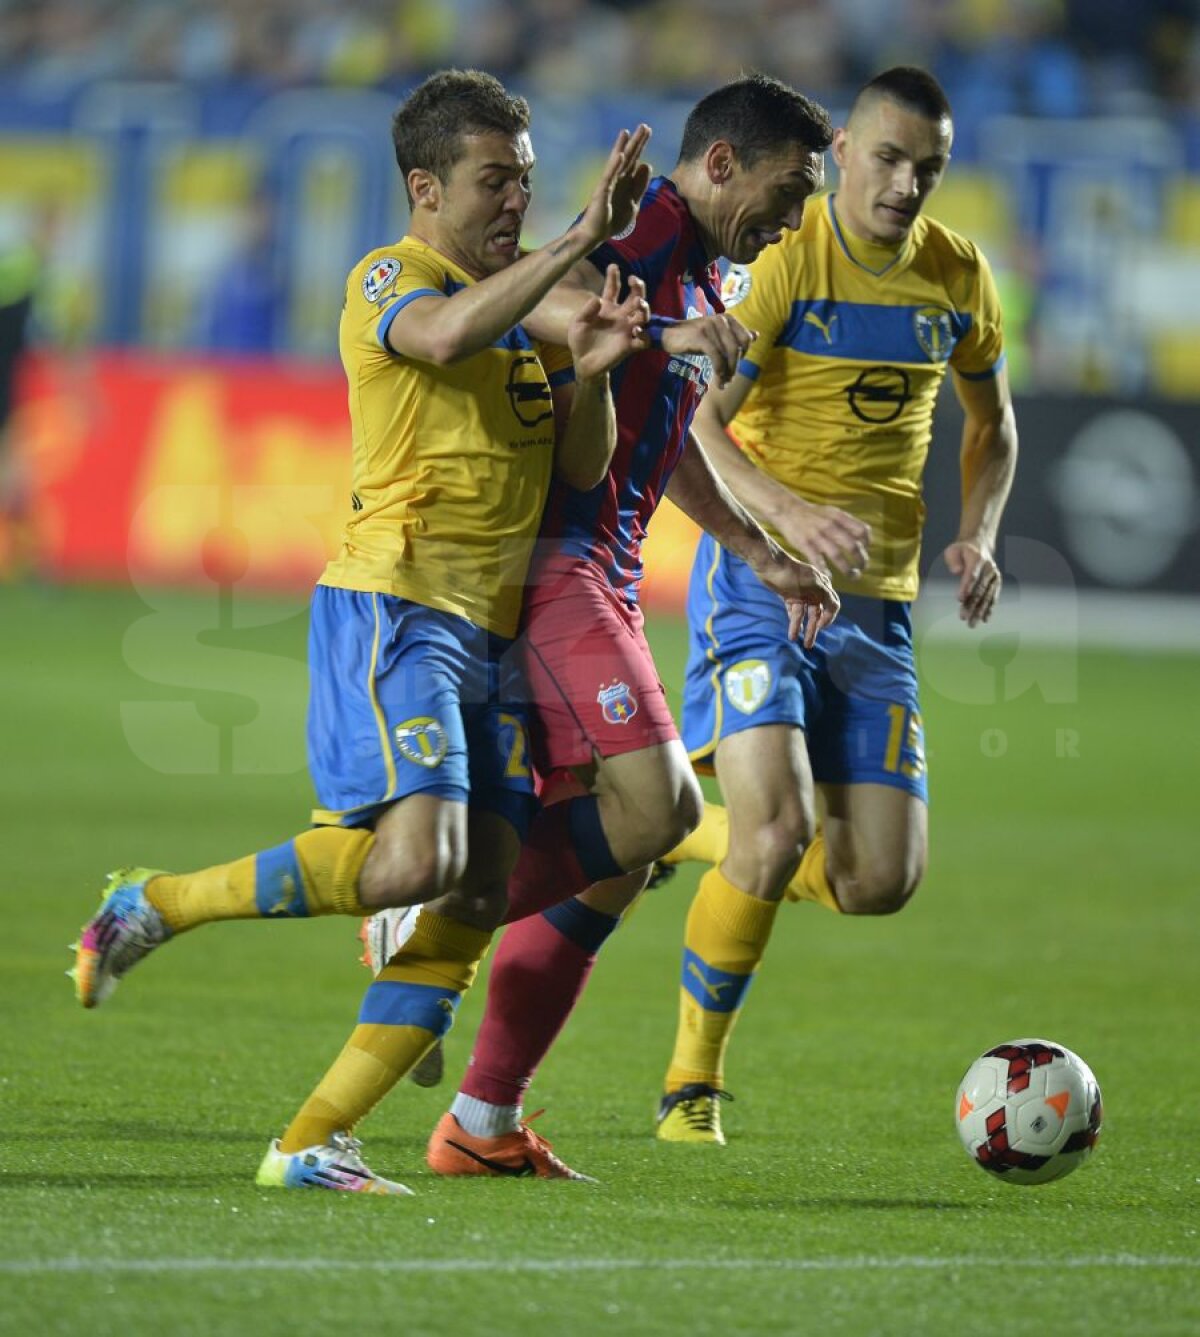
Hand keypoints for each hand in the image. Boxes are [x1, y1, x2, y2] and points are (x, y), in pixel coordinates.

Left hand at [567, 266, 648, 380]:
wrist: (583, 362)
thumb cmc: (580, 339)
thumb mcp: (578, 322)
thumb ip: (587, 310)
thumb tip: (597, 299)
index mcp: (607, 307)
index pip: (614, 288)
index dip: (614, 276)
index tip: (613, 266)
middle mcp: (620, 316)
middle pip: (634, 297)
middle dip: (637, 287)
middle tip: (634, 280)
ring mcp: (627, 330)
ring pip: (643, 316)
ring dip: (644, 307)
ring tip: (638, 302)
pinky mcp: (629, 346)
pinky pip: (643, 340)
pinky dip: (643, 335)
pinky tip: (636, 329)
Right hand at [578, 125, 651, 248]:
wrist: (595, 234)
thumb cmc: (612, 220)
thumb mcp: (633, 204)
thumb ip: (640, 186)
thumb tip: (646, 165)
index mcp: (624, 182)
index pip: (634, 160)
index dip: (641, 145)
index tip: (648, 130)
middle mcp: (616, 179)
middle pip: (628, 157)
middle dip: (636, 142)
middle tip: (644, 125)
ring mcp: (608, 184)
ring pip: (617, 163)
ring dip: (623, 148)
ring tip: (628, 132)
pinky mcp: (602, 192)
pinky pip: (609, 177)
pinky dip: (615, 166)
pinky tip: (620, 155)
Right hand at [660, 314, 755, 387]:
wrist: (669, 335)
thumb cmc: (694, 337)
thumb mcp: (717, 335)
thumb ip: (736, 335)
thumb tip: (756, 335)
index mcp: (728, 318)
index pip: (746, 340)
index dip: (744, 356)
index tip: (734, 367)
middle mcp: (721, 320)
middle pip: (737, 349)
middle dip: (735, 368)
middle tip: (729, 380)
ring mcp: (710, 327)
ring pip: (727, 355)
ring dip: (727, 373)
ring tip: (722, 383)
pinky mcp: (701, 336)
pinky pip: (716, 357)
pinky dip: (719, 371)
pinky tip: (717, 380)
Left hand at [751, 548, 840, 648]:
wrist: (769, 564)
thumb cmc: (792, 572)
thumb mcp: (814, 583)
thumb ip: (826, 595)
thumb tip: (835, 608)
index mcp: (823, 586)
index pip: (832, 606)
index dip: (829, 618)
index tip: (821, 627)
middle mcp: (814, 591)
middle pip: (817, 614)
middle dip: (813, 629)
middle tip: (808, 645)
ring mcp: (801, 594)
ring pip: (804, 615)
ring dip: (800, 628)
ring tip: (796, 641)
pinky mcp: (789, 596)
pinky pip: (793, 612)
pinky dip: (793, 622)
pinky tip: (792, 633)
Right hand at [772, 498, 870, 579]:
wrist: (788, 510)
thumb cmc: (812, 514)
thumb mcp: (831, 512)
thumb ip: (845, 522)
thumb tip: (862, 535)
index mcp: (839, 517)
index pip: (861, 530)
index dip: (867, 542)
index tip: (866, 549)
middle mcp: (831, 526)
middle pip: (852, 546)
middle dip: (861, 560)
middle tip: (862, 568)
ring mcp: (818, 536)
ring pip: (838, 556)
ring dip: (848, 569)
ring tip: (853, 576)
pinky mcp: (806, 545)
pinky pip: (818, 561)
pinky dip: (825, 571)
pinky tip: (829, 576)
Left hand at [944, 539, 1000, 626]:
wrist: (979, 546)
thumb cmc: (962, 550)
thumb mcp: (953, 550)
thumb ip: (953, 559)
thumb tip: (956, 571)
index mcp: (977, 559)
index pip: (972, 575)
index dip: (966, 587)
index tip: (960, 599)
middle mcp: (989, 568)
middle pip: (980, 589)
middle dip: (971, 604)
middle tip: (963, 617)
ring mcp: (994, 575)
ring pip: (987, 595)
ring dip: (980, 610)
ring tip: (972, 624)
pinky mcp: (996, 582)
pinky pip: (993, 596)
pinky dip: (989, 608)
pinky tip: (985, 619)